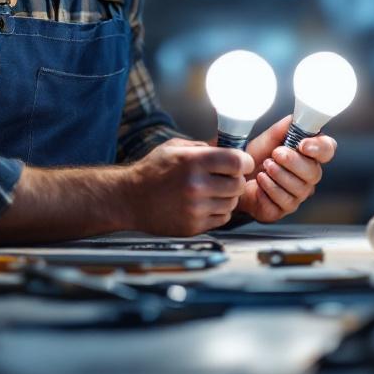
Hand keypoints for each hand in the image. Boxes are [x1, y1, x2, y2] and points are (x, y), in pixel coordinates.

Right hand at [125, 139, 253, 235]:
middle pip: (238, 184)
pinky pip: (222, 218)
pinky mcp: (193, 226)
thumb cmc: (151, 171)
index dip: (244, 162)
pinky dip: (218, 211)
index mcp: (193, 162)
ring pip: (232, 203)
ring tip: (211, 191)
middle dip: (235, 179)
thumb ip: (204, 147)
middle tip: (225, 177)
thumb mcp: (174, 148)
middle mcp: (196, 186)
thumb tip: (230, 148)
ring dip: (227, 196)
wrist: (129, 199)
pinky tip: (205, 204)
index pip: (237, 162)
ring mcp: (195, 209)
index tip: (242, 163)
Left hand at [237, 116, 337, 222]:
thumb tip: (296, 119)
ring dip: (279, 175)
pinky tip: (260, 181)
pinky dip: (268, 189)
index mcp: (308, 155)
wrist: (234, 176)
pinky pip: (283, 202)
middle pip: (314, 173)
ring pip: (299, 189)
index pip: (327, 150)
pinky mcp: (283, 209)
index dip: (319, 148)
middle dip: (293, 162)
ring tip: (265, 167)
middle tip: (275, 154)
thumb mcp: (268, 138)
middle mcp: (308, 176)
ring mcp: (297, 195)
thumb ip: (284, 128)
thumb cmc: (255, 157)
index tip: (303, 145)